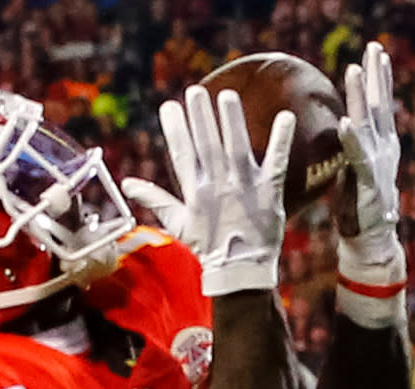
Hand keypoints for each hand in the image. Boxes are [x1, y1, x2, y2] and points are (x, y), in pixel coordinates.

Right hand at [121, 85, 295, 296]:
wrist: (239, 270)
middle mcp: (218, 186)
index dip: (176, 130)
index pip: (183, 155)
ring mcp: (244, 188)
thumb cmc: (207, 246)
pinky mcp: (269, 192)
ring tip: (226, 95)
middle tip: (195, 91)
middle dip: (200, 117)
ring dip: (232, 121)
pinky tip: (286, 116)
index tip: (169, 106)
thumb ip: (155, 198)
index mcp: (196, 192)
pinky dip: (281, 140)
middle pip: (208, 146)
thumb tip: (127, 183)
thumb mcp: (178, 223)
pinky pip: (276, 162)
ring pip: (237, 148)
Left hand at [335, 41, 405, 288]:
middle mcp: (384, 149)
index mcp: (382, 145)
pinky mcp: (368, 181)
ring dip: (359, 96)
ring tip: (354, 71)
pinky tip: (345, 122)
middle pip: (379, 104)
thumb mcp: (357, 169)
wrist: (371, 239)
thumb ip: (353, 147)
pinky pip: (357, 155)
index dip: (379, 79)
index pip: (380, 105)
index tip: (376, 53)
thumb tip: (342, 127)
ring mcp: (377, 164)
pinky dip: (352, 138)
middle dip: (377, 75)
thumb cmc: (359, 205)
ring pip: (368, 123)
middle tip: (375, 47)